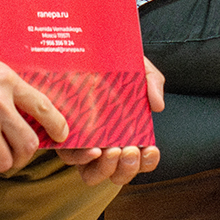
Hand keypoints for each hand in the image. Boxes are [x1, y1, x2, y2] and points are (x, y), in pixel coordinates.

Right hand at [0, 39, 63, 172]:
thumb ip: (3, 75)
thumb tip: (20, 92)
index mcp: (5, 79)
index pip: (43, 106)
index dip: (57, 124)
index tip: (61, 134)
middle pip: (28, 144)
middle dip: (26, 153)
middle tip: (19, 152)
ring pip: (5, 160)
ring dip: (1, 160)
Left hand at [55, 56, 165, 185]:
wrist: (89, 45)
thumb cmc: (114, 62)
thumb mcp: (139, 67)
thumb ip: (152, 83)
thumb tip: (158, 106)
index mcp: (126, 132)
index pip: (141, 159)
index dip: (148, 162)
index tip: (151, 149)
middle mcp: (105, 141)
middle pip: (118, 174)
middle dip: (128, 169)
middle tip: (130, 150)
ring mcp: (83, 141)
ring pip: (93, 174)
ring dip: (107, 169)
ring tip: (114, 150)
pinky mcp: (62, 135)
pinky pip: (71, 158)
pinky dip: (83, 159)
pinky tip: (93, 147)